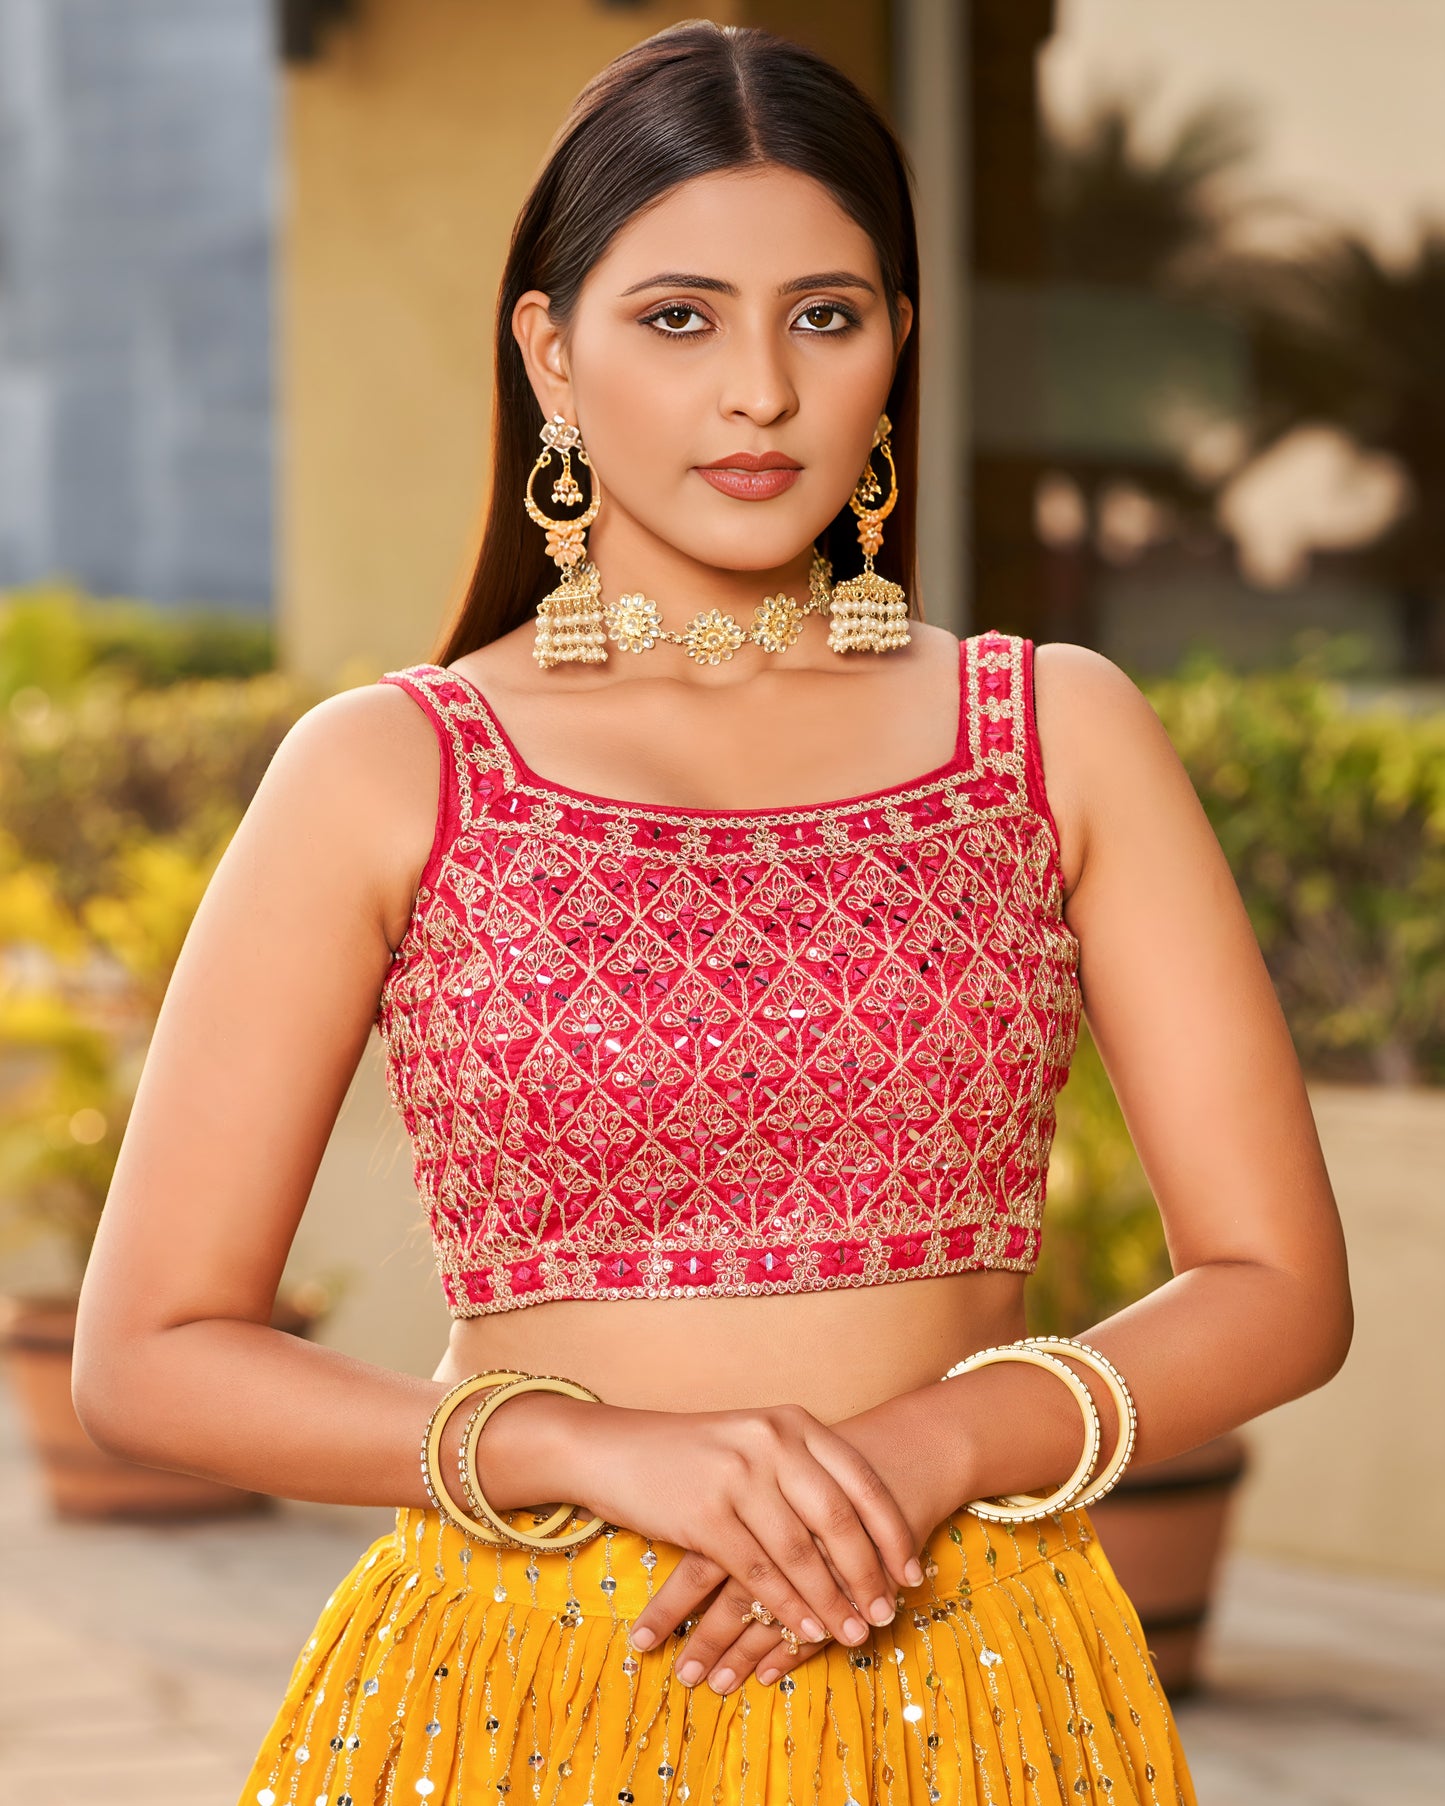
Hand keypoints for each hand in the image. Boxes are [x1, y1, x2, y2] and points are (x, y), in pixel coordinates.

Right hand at [558, 1400, 922, 1673]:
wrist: (615, 1448)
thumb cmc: (695, 1453)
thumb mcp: (756, 1441)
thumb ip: (803, 1471)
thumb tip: (862, 1532)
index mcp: (792, 1422)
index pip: (860, 1481)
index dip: (891, 1532)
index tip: (912, 1572)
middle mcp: (770, 1441)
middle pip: (838, 1519)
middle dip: (869, 1574)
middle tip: (887, 1613)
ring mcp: (737, 1475)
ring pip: (800, 1552)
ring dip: (832, 1600)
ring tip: (855, 1633)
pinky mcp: (703, 1514)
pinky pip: (758, 1572)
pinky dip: (787, 1607)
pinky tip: (806, 1631)